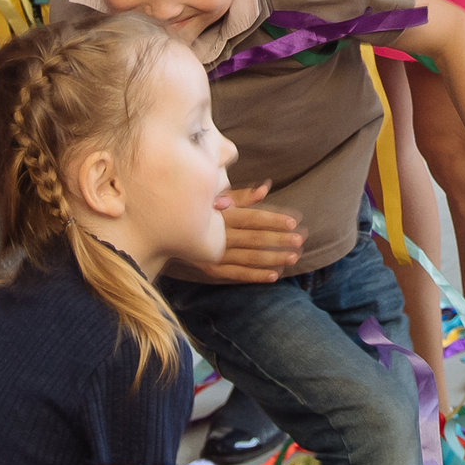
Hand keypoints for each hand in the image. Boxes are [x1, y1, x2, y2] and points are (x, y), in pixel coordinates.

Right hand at [187, 182, 303, 282]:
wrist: (164, 230)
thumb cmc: (196, 209)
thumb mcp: (215, 197)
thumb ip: (241, 196)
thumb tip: (265, 188)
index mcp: (221, 215)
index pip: (252, 219)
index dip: (273, 221)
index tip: (293, 222)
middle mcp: (217, 236)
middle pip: (253, 239)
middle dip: (278, 240)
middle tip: (300, 241)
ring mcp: (214, 255)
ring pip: (248, 258)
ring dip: (272, 259)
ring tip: (293, 257)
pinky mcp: (210, 269)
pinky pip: (236, 274)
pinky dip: (255, 276)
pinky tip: (274, 275)